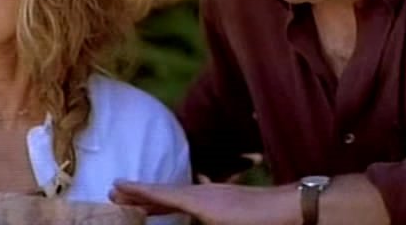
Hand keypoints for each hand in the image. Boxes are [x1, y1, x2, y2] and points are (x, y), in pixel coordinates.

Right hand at [109, 179, 299, 224]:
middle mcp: (201, 193)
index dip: (137, 190)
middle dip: (140, 194)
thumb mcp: (220, 220)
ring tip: (139, 206)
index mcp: (198, 199)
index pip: (160, 193)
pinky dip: (174, 202)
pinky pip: (190, 198)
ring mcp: (213, 195)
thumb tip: (176, 200)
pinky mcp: (223, 200)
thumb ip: (192, 208)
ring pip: (176, 196)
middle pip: (164, 192)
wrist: (290, 209)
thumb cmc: (256, 218)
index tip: (116, 184)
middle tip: (115, 193)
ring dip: (156, 200)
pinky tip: (176, 209)